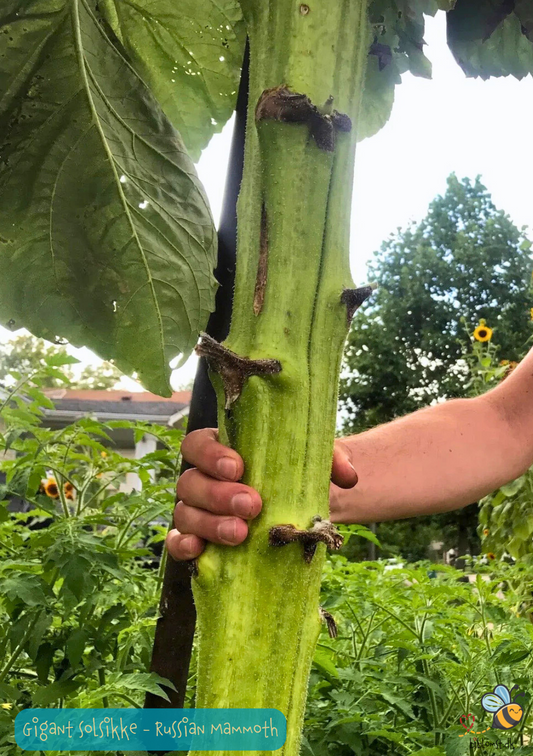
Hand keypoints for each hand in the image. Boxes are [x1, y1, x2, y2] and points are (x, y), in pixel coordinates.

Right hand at [166, 428, 357, 560]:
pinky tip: (200, 551)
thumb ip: (332, 460)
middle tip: (253, 505)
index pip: (198, 443)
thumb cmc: (297, 477)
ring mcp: (197, 511)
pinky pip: (178, 543)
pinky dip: (184, 546)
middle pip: (190, 481)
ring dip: (210, 523)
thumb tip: (348, 477)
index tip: (238, 467)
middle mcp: (203, 479)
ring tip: (241, 534)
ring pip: (185, 513)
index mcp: (222, 451)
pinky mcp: (197, 540)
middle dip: (218, 494)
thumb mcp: (315, 463)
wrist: (298, 510)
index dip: (211, 454)